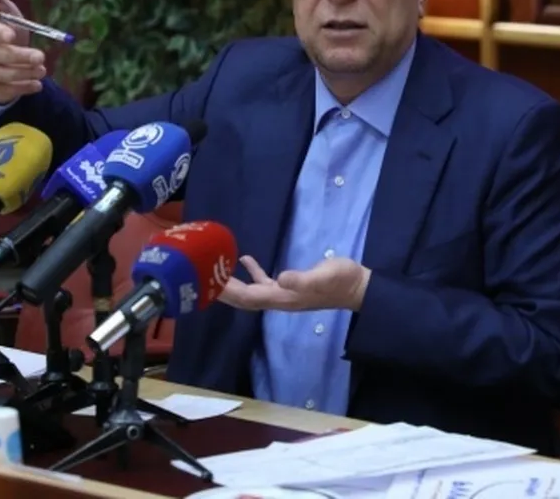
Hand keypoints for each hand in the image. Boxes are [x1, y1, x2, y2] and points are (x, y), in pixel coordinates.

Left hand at [219, 255, 370, 312]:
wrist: (358, 288)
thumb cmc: (342, 281)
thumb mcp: (324, 276)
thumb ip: (302, 279)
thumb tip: (280, 279)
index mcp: (284, 298)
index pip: (248, 297)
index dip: (228, 291)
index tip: (209, 282)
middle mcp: (279, 299)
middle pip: (244, 298)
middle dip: (223, 290)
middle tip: (201, 276)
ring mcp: (284, 294)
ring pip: (250, 292)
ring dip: (232, 284)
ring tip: (214, 271)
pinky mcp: (290, 286)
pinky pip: (264, 282)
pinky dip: (251, 273)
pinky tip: (243, 260)